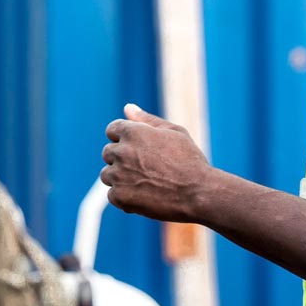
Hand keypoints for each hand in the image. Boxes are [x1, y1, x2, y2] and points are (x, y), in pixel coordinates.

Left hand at [101, 103, 212, 223]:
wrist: (198, 193)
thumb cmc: (189, 160)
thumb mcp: (174, 132)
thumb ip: (147, 119)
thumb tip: (127, 107)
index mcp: (132, 132)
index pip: (112, 130)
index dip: (124, 139)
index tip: (138, 149)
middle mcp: (122, 151)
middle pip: (108, 153)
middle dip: (122, 159)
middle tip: (146, 169)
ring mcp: (119, 175)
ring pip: (107, 175)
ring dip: (121, 178)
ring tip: (146, 183)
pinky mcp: (120, 197)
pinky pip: (112, 195)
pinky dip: (125, 197)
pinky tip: (144, 196)